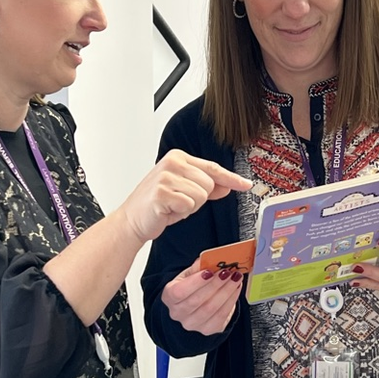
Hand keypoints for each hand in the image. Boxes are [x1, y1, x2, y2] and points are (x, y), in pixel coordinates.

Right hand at [119, 150, 251, 243]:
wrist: (132, 220)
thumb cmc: (156, 206)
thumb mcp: (185, 193)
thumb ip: (206, 187)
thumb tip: (227, 186)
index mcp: (178, 157)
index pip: (212, 168)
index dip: (231, 178)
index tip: (246, 184)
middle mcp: (172, 162)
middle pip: (209, 184)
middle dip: (198, 199)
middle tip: (179, 202)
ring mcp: (166, 176)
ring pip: (201, 195)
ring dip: (189, 207)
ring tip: (172, 206)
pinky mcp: (162, 192)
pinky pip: (189, 205)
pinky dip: (180, 213)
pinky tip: (167, 210)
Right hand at [162, 259, 243, 335]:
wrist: (193, 305)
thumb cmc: (190, 287)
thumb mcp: (189, 274)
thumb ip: (198, 267)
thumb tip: (209, 259)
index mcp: (169, 297)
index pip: (179, 292)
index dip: (195, 282)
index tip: (209, 272)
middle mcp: (178, 314)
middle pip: (197, 301)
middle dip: (215, 284)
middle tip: (228, 272)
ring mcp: (192, 324)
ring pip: (211, 309)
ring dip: (226, 291)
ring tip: (235, 278)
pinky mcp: (207, 329)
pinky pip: (221, 316)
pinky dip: (231, 300)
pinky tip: (235, 289)